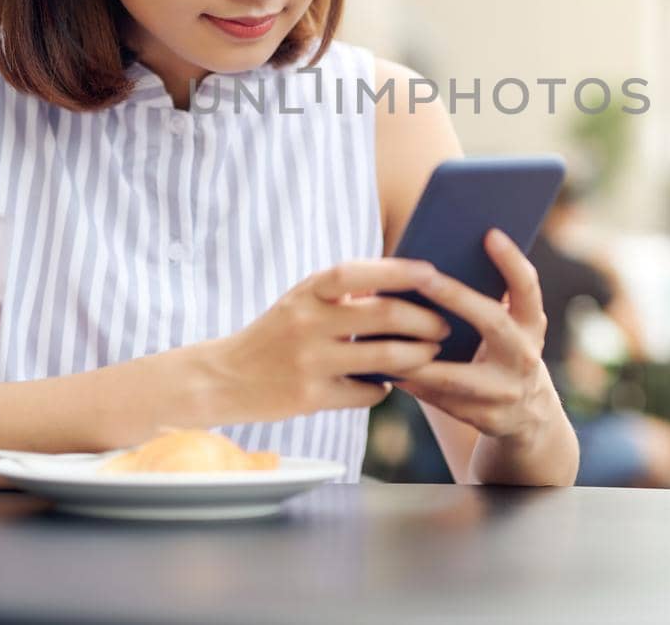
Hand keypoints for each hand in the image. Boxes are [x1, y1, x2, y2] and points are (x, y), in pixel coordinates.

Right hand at [209, 259, 452, 422]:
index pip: (359, 272)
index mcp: (308, 292)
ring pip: (384, 358)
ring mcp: (310, 362)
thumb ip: (344, 292)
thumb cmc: (276, 333)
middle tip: (444, 325)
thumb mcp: (302, 301)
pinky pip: (367, 394)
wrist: (224, 377)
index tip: (432, 272)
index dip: (399, 270)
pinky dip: (384, 388)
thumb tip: (402, 283)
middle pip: (384, 316)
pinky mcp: (311, 398)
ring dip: (417, 356)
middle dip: (425, 321)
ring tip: (430, 353)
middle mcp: (308, 322)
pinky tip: (386, 383)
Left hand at [396, 229, 561, 442]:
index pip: (527, 287)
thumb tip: (431, 261)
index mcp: (531, 324)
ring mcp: (507, 391)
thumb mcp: (510, 326)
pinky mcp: (486, 419)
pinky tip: (385, 366)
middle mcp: (525, 356)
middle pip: (492, 322)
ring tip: (385, 329)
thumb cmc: (503, 352)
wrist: (529, 417)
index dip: (511, 261)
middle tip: (422, 273)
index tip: (490, 233)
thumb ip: (486, 298)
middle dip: (456, 296)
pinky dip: (412, 382)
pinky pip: (440, 400)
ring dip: (418, 354)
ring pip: (456, 374)